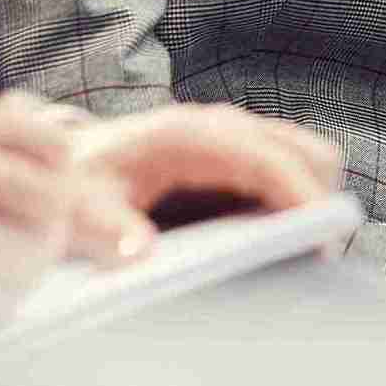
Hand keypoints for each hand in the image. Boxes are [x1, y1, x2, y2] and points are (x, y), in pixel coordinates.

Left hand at [68, 104, 345, 256]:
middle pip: (306, 152)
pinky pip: (288, 176)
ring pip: (305, 161)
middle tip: (308, 257)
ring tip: (292, 256)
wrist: (64, 166)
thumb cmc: (76, 186)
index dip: (300, 195)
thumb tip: (140, 253)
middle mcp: (221, 128)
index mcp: (188, 134)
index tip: (321, 236)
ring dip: (308, 203)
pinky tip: (269, 245)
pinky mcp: (238, 160)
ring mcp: (235, 140)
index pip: (267, 157)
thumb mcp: (79, 210)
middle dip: (318, 201)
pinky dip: (293, 207)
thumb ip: (107, 229)